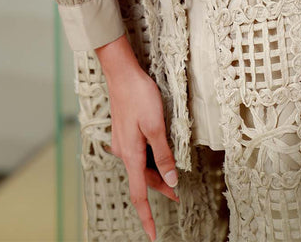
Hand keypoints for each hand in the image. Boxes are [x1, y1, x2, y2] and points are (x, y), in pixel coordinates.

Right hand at [95, 36, 178, 241]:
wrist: (121, 74)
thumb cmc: (139, 96)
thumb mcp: (157, 126)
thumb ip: (163, 155)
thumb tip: (170, 180)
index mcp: (132, 154)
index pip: (139, 194)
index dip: (146, 216)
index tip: (153, 234)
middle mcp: (124, 152)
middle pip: (143, 179)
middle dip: (160, 188)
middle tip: (178, 194)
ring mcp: (122, 142)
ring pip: (141, 165)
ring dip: (156, 172)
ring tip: (173, 173)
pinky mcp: (124, 132)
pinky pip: (138, 153)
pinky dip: (149, 158)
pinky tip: (159, 150)